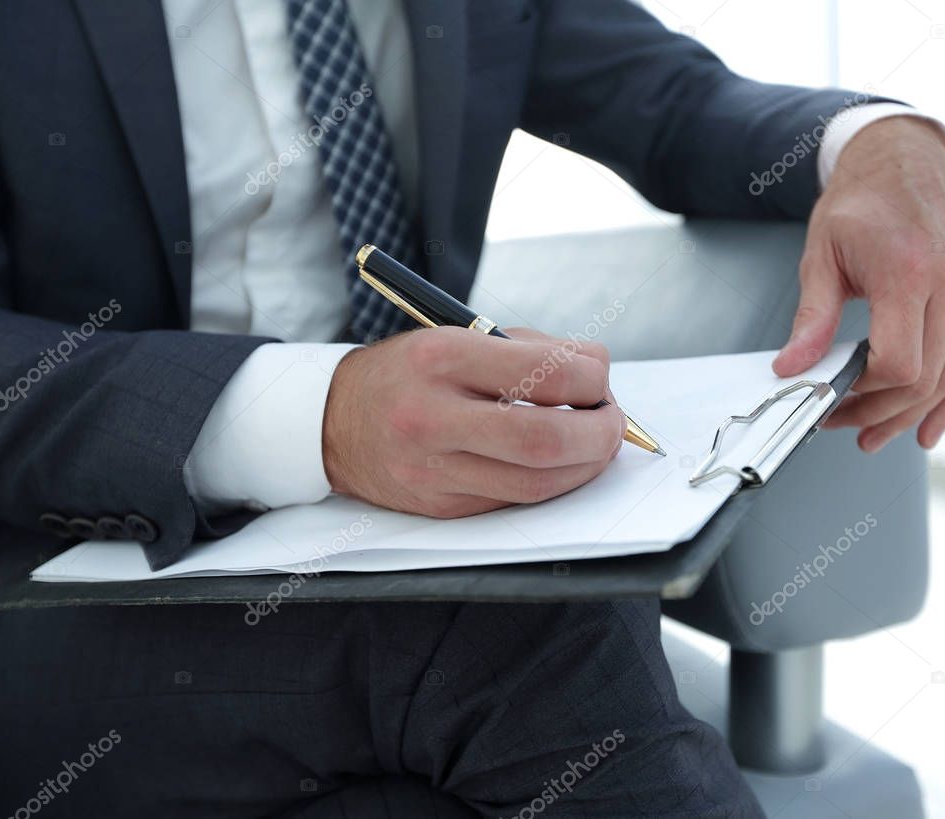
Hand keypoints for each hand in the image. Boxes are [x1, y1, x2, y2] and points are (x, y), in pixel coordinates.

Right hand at [322, 326, 624, 516]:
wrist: (332, 422)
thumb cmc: (407, 372)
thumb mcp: (457, 337)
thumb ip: (530, 350)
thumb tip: (596, 369)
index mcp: (440, 359)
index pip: (542, 375)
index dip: (591, 380)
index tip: (601, 379)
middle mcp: (431, 417)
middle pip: (543, 440)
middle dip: (599, 433)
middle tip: (612, 422)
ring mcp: (432, 470)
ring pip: (535, 484)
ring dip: (584, 465)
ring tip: (594, 443)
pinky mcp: (440, 506)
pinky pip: (513, 501)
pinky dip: (550, 483)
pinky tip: (560, 465)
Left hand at [773, 116, 944, 451]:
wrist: (903, 160)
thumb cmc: (861, 203)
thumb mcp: (821, 257)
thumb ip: (811, 319)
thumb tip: (792, 369)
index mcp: (909, 272)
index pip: (898, 364)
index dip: (864, 394)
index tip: (833, 400)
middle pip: (926, 378)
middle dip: (881, 412)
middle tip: (845, 426)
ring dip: (915, 415)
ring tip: (878, 436)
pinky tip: (929, 423)